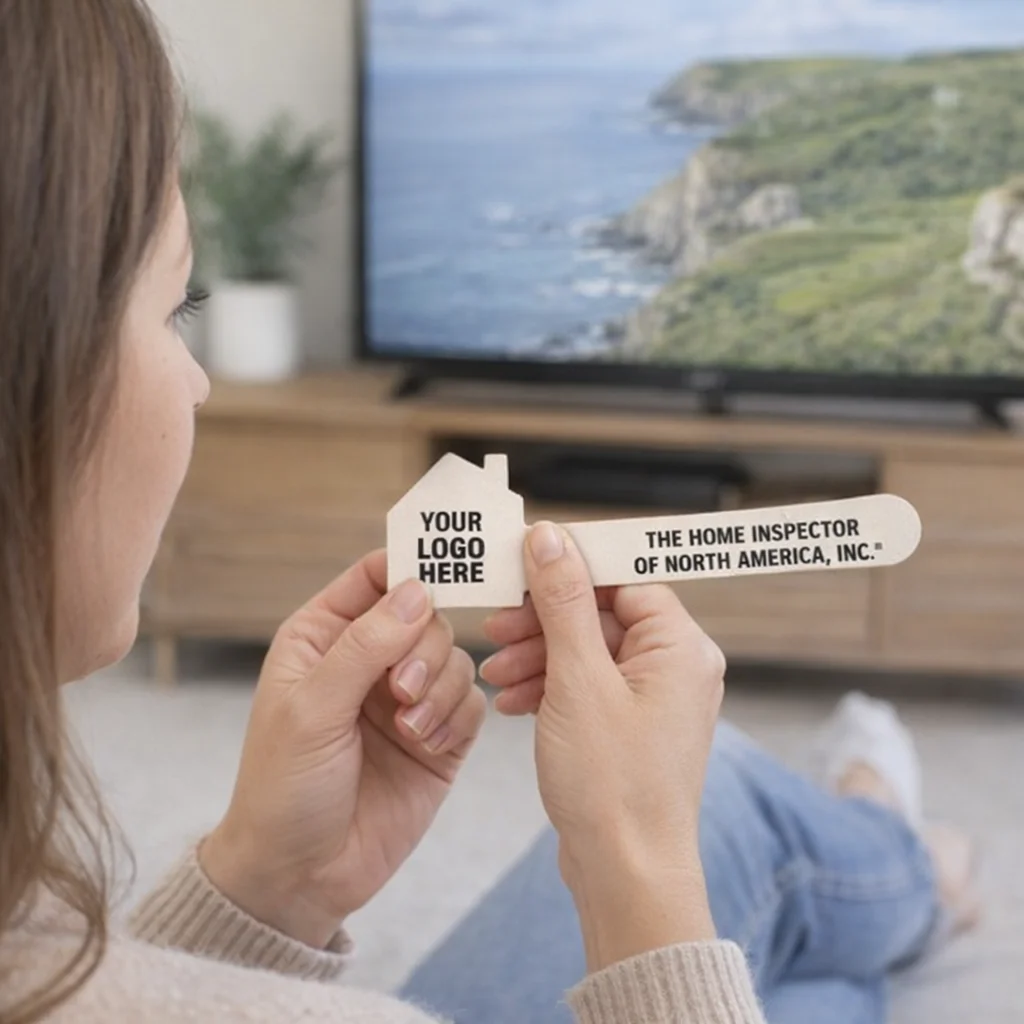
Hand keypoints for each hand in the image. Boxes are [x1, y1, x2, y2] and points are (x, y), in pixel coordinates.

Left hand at [200, 551, 485, 948]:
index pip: (375, 577)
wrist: (302, 875)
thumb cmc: (284, 787)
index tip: (439, 575)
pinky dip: (456, 719)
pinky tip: (427, 746)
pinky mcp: (438, 736)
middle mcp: (368, 660)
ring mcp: (406, 698)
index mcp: (325, 637)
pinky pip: (471, 702)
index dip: (409, 569)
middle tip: (402, 692)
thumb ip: (364, 647)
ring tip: (411, 730)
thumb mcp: (312, 710)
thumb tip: (416, 590)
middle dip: (424, 649)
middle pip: (426, 615)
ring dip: (440, 689)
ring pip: (455, 656)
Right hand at [481, 523, 725, 971]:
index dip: (572, 569)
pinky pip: (587, 687)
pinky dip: (550, 687)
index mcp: (680, 647)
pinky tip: (512, 700)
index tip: (523, 566)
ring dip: (539, 656)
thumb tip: (550, 538)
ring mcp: (653, 700)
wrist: (625, 874)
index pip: (626, 578)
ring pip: (588, 652)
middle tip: (495, 625)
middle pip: (601, 615)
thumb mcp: (577, 680)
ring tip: (493, 671)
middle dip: (544, 620)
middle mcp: (675, 668)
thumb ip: (563, 603)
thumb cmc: (613, 784)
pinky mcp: (630, 727)